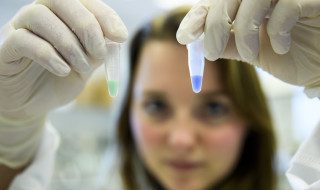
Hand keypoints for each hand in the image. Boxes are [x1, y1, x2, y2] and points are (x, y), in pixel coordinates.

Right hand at [0, 0, 127, 167]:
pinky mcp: (5, 48)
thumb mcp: (85, 68)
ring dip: (68, 43)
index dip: (104, 15)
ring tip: (81, 67)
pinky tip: (62, 70)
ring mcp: (18, 29)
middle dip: (87, 25)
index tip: (121, 36)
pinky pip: (22, 39)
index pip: (83, 1)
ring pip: (39, 15)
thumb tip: (113, 39)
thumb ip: (97, 52)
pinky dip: (48, 54)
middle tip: (99, 51)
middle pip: (60, 0)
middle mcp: (39, 16)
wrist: (31, 106)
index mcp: (61, 17)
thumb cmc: (58, 82)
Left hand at [177, 0, 319, 97]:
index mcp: (251, 3)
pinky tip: (282, 46)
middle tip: (212, 52)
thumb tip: (197, 40)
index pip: (217, 1)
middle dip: (215, 24)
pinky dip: (278, 29)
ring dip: (244, 29)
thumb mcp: (253, 52)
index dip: (198, 15)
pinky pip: (288, 4)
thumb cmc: (292, 57)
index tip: (185, 36)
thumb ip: (228, 43)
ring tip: (250, 54)